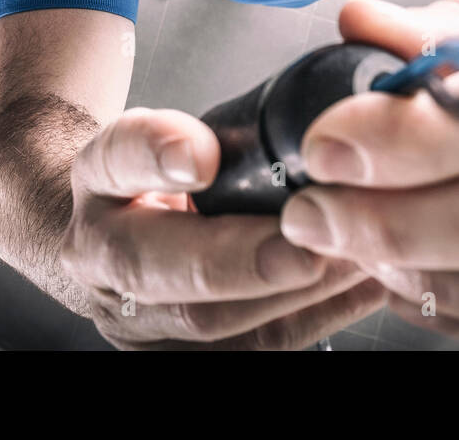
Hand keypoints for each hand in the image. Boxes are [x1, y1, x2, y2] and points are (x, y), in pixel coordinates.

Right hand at [62, 107, 385, 348]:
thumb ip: (224, 123)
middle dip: (235, 260)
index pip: (115, 158)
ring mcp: (130, 315)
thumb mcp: (173, 133)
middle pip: (150, 265)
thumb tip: (325, 105)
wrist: (110, 238)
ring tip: (354, 259)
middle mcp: (98, 253)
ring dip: (290, 295)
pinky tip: (360, 288)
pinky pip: (249, 348)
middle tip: (304, 245)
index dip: (156, 154)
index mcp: (98, 178)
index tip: (204, 155)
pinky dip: (312, 318)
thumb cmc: (161, 179)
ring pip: (204, 323)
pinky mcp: (172, 354)